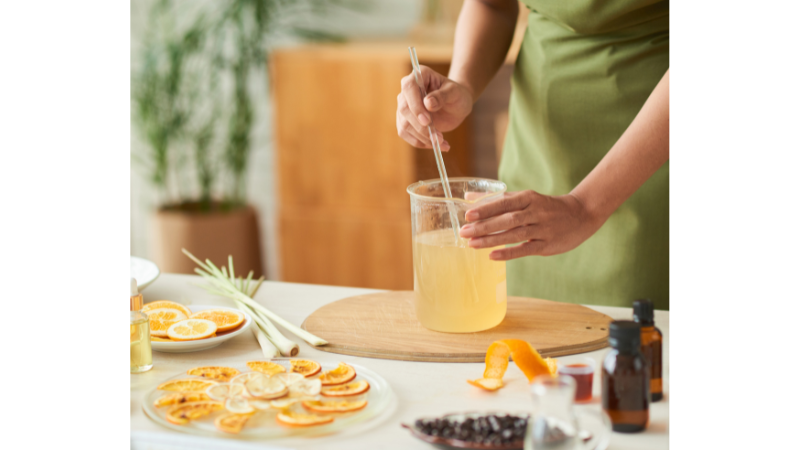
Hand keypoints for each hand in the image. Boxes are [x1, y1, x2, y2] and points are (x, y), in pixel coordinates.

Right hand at [396, 65, 473, 150]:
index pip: (409, 88)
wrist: (457, 105)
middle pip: (404, 109)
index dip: (415, 105)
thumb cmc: (457, 95)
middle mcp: (408, 89)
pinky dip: (420, 143)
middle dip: (420, 127)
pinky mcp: (405, 120)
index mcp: (420, 75)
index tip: (426, 121)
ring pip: (404, 124)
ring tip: (441, 142)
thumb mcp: (455, 93)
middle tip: (438, 138)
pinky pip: (406, 134)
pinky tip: (436, 146)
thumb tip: (428, 103)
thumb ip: (443, 95)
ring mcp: (405, 105)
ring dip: (422, 138)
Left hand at [458, 190, 604, 260]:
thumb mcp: (525, 197)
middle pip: (507, 219)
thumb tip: (468, 196)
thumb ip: (497, 198)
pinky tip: (492, 256)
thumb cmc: (546, 206)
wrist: (581, 214)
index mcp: (529, 198)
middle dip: (484, 226)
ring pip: (514, 234)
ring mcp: (542, 228)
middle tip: (464, 232)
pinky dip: (509, 252)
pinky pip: (525, 249)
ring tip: (472, 244)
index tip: (468, 215)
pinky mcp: (547, 245)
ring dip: (492, 240)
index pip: (504, 202)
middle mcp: (535, 211)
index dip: (485, 209)